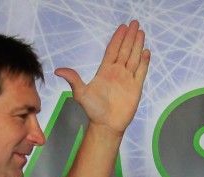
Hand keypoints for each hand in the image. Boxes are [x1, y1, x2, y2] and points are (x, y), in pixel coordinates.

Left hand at [55, 20, 149, 138]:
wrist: (106, 125)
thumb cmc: (93, 110)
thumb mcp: (80, 93)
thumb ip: (73, 79)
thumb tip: (58, 70)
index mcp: (105, 70)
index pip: (113, 50)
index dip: (118, 38)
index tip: (123, 27)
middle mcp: (117, 72)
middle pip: (125, 50)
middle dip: (130, 37)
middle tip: (135, 23)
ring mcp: (127, 79)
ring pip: (134, 58)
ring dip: (137, 45)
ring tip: (141, 33)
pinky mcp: (136, 88)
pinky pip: (141, 72)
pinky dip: (144, 62)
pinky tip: (146, 52)